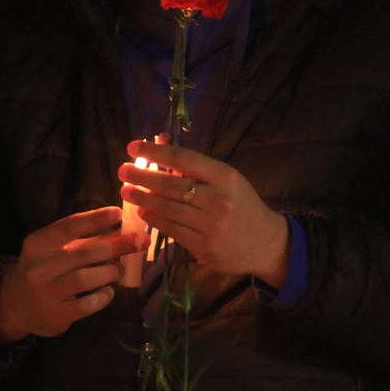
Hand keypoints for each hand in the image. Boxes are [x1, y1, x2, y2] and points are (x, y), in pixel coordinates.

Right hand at [0, 208, 143, 343]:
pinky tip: (108, 291)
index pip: (68, 226)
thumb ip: (84, 240)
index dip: (95, 219)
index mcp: (38, 244)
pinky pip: (86, 304)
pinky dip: (103, 296)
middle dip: (115, 246)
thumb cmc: (45, 270)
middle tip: (138, 243)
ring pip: (85, 278)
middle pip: (82, 253)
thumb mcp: (55, 250)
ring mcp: (46, 292)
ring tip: (119, 269)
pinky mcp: (56, 314)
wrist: (16, 305)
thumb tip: (123, 229)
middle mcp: (38, 267)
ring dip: (109, 271)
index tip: (118, 213)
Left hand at [120, 140, 289, 283]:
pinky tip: (143, 211)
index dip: (154, 152)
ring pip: (167, 209)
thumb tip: (159, 143)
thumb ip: (195, 167)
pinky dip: (154, 218)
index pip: (183, 159)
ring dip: (142, 198)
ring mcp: (210, 226)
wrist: (266, 243)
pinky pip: (171, 230)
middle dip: (141, 176)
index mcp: (225, 177)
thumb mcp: (227, 180)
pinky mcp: (204, 247)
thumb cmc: (243, 206)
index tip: (132, 147)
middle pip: (170, 185)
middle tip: (123, 171)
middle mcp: (218, 200)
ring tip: (127, 190)